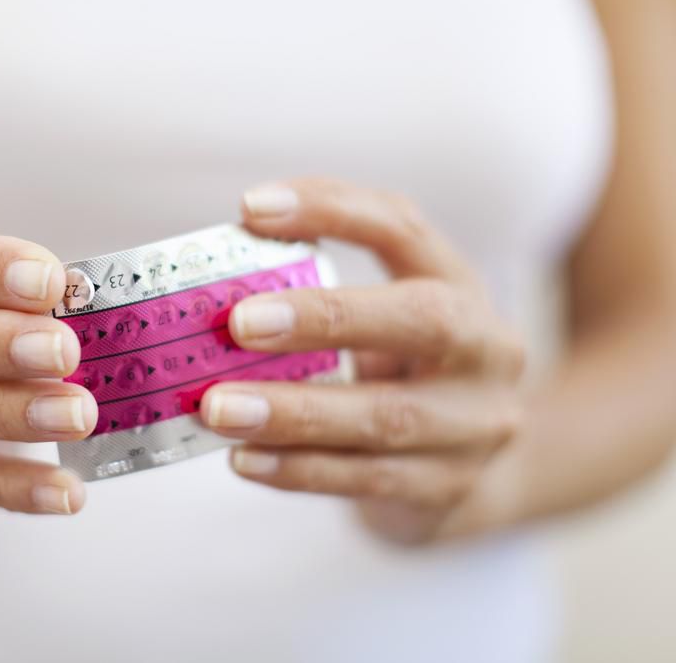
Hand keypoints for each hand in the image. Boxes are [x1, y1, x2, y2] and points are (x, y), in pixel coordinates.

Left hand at [200, 178, 526, 543]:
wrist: (482, 472)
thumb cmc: (403, 376)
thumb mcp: (382, 324)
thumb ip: (320, 301)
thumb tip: (210, 298)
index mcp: (459, 285)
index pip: (402, 228)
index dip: (331, 209)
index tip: (252, 208)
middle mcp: (486, 349)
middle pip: (422, 319)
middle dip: (325, 317)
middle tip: (239, 323)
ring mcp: (477, 425)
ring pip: (387, 417)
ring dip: (293, 412)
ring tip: (218, 408)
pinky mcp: (449, 488)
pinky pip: (367, 479)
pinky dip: (299, 469)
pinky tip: (244, 459)